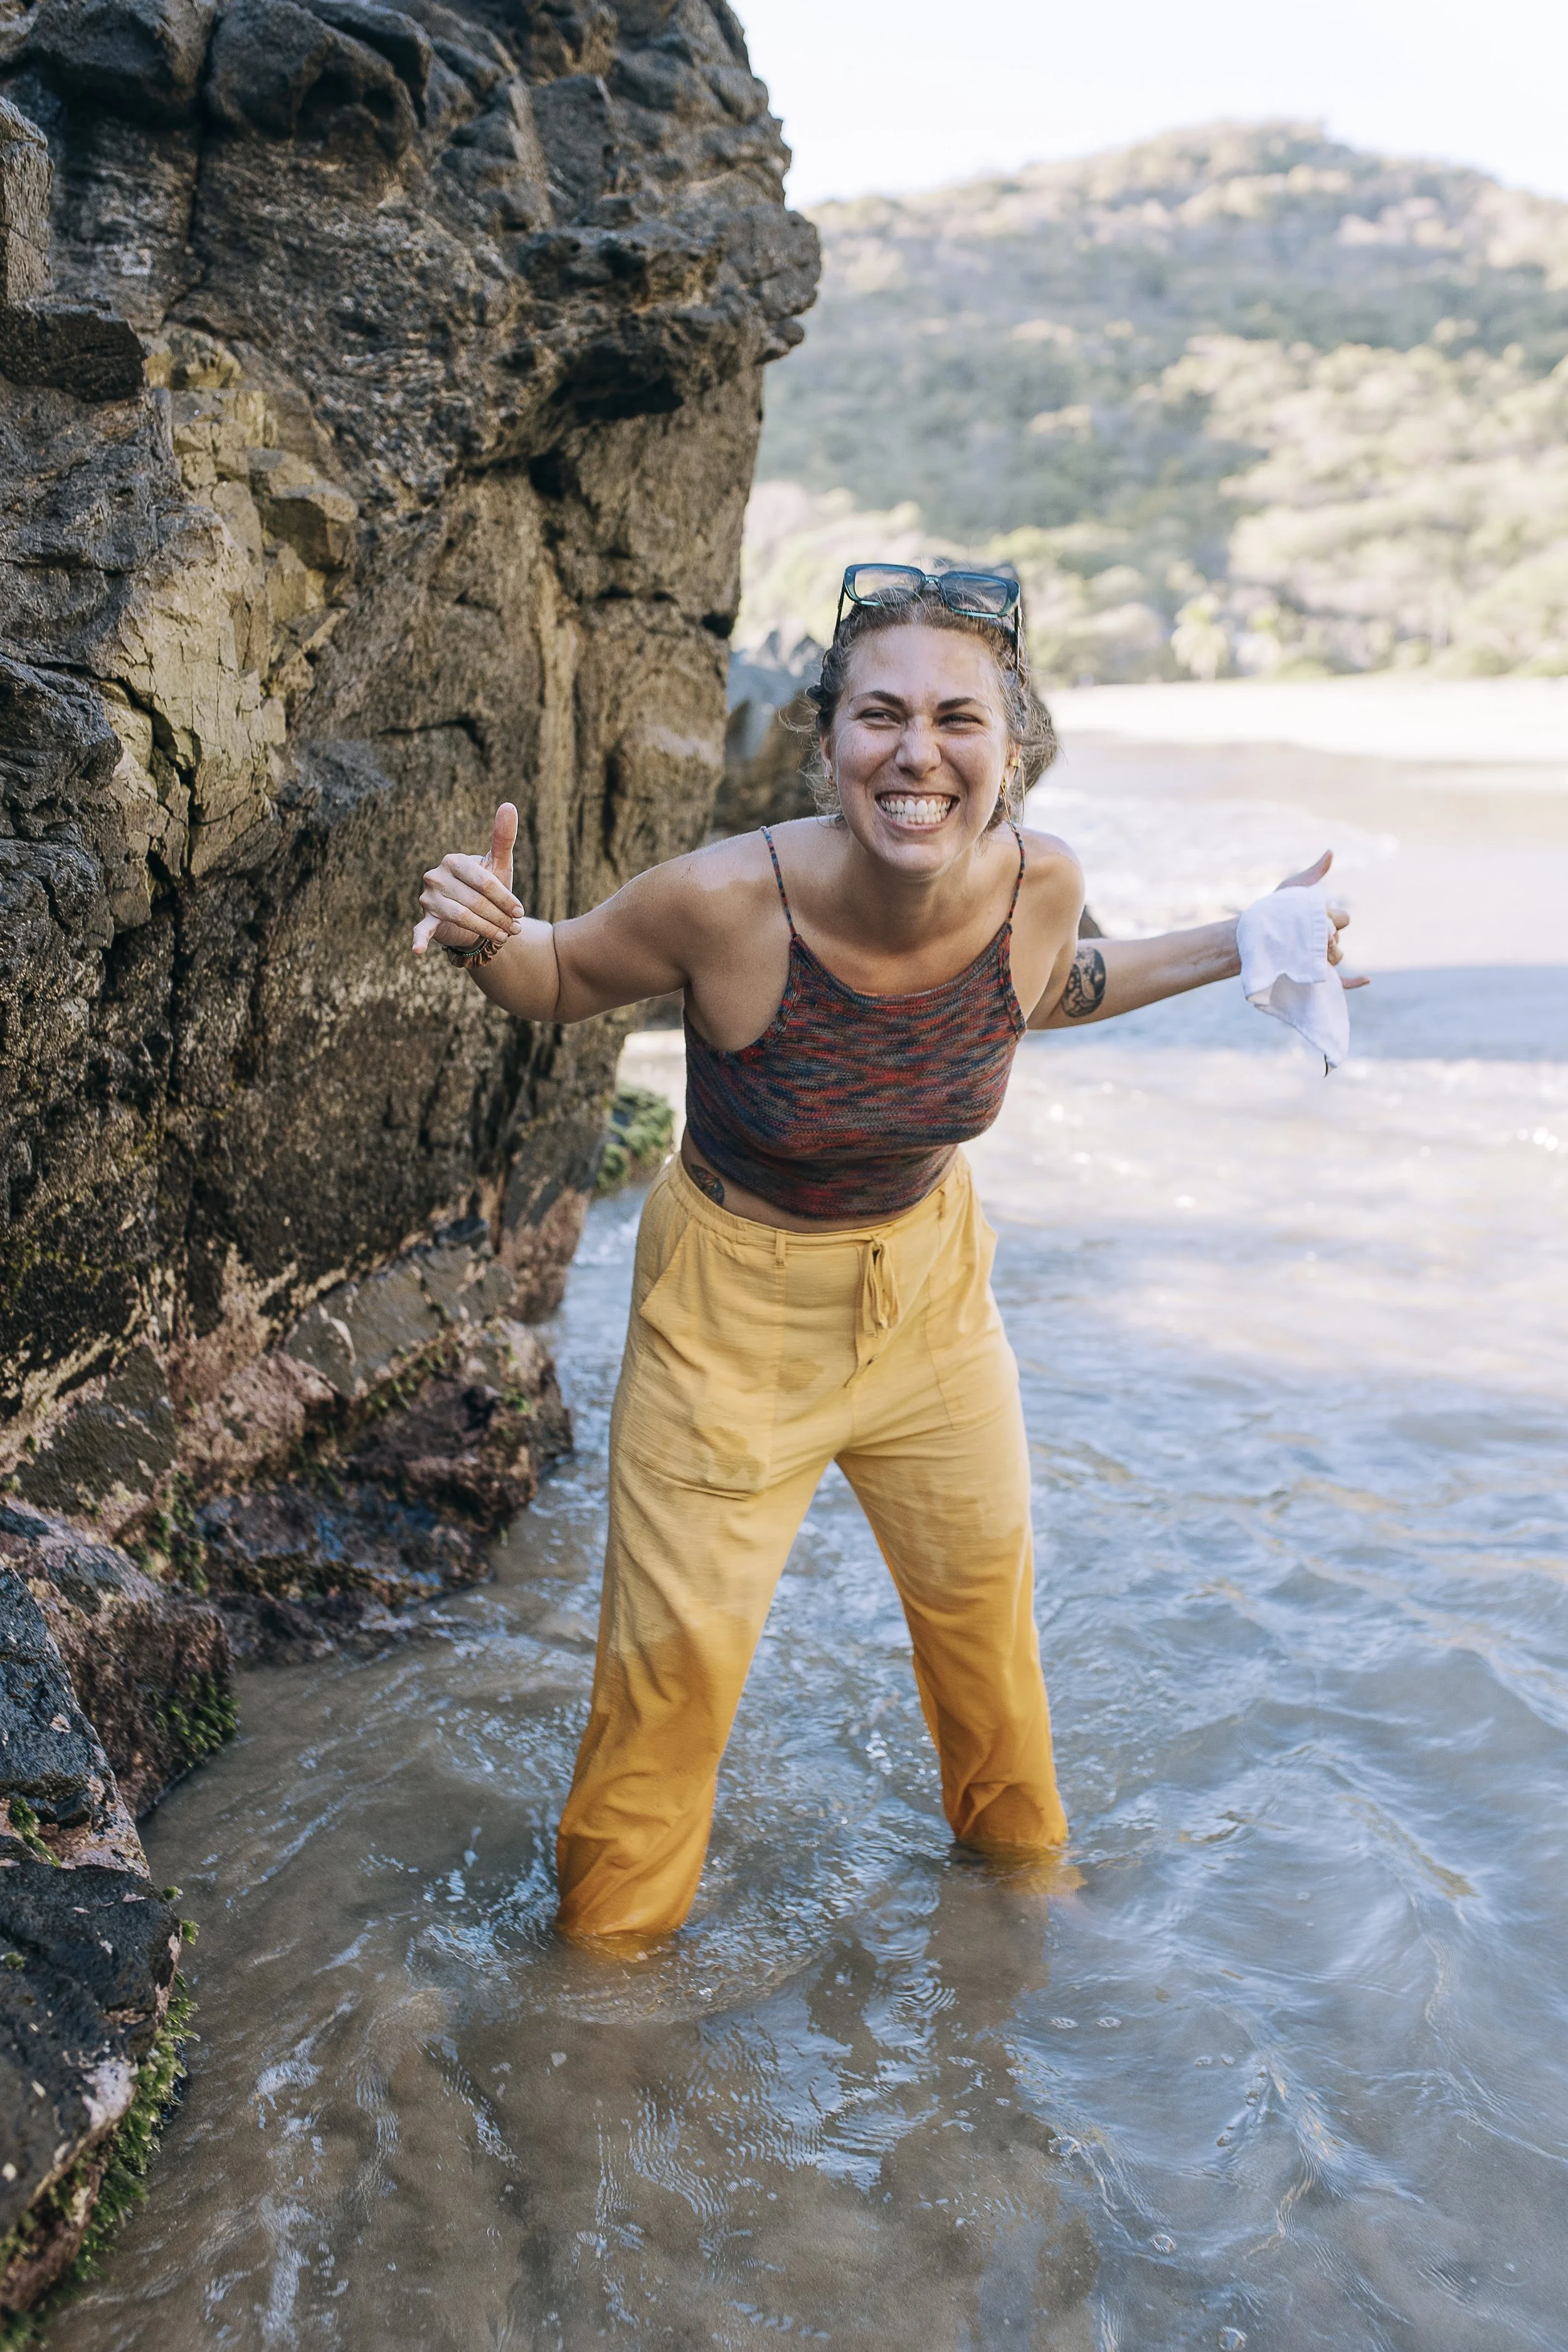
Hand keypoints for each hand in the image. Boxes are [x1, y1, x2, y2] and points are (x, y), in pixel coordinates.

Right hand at [413, 803, 522, 954]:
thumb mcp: (498, 864)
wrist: (474, 912)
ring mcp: (428, 898)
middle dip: (499, 918)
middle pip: (474, 901)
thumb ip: (503, 837)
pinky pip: (421, 929)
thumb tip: (508, 805)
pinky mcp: (426, 918)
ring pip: (462, 917)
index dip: (504, 899)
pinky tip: (418, 951)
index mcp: (454, 860)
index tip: (519, 912)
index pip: (483, 882)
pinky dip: (419, 940)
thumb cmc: (488, 886)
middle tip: (515, 929)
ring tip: (504, 937)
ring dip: (486, 930)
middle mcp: (436, 876)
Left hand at [1273, 848, 1368, 989]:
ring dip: (1330, 954)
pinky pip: (1342, 982)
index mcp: (1324, 921)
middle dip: (1327, 935)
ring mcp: (1320, 958)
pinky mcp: (1315, 975)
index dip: (1332, 916)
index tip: (1315, 915)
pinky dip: (1356, 982)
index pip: (1343, 918)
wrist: (1251, 935)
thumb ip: (1313, 874)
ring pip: (1338, 956)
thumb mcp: (1292, 888)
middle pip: (1340, 938)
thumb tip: (1330, 852)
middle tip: (1309, 934)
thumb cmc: (1272, 909)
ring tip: (1310, 951)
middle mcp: (1325, 940)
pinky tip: (1367, 979)